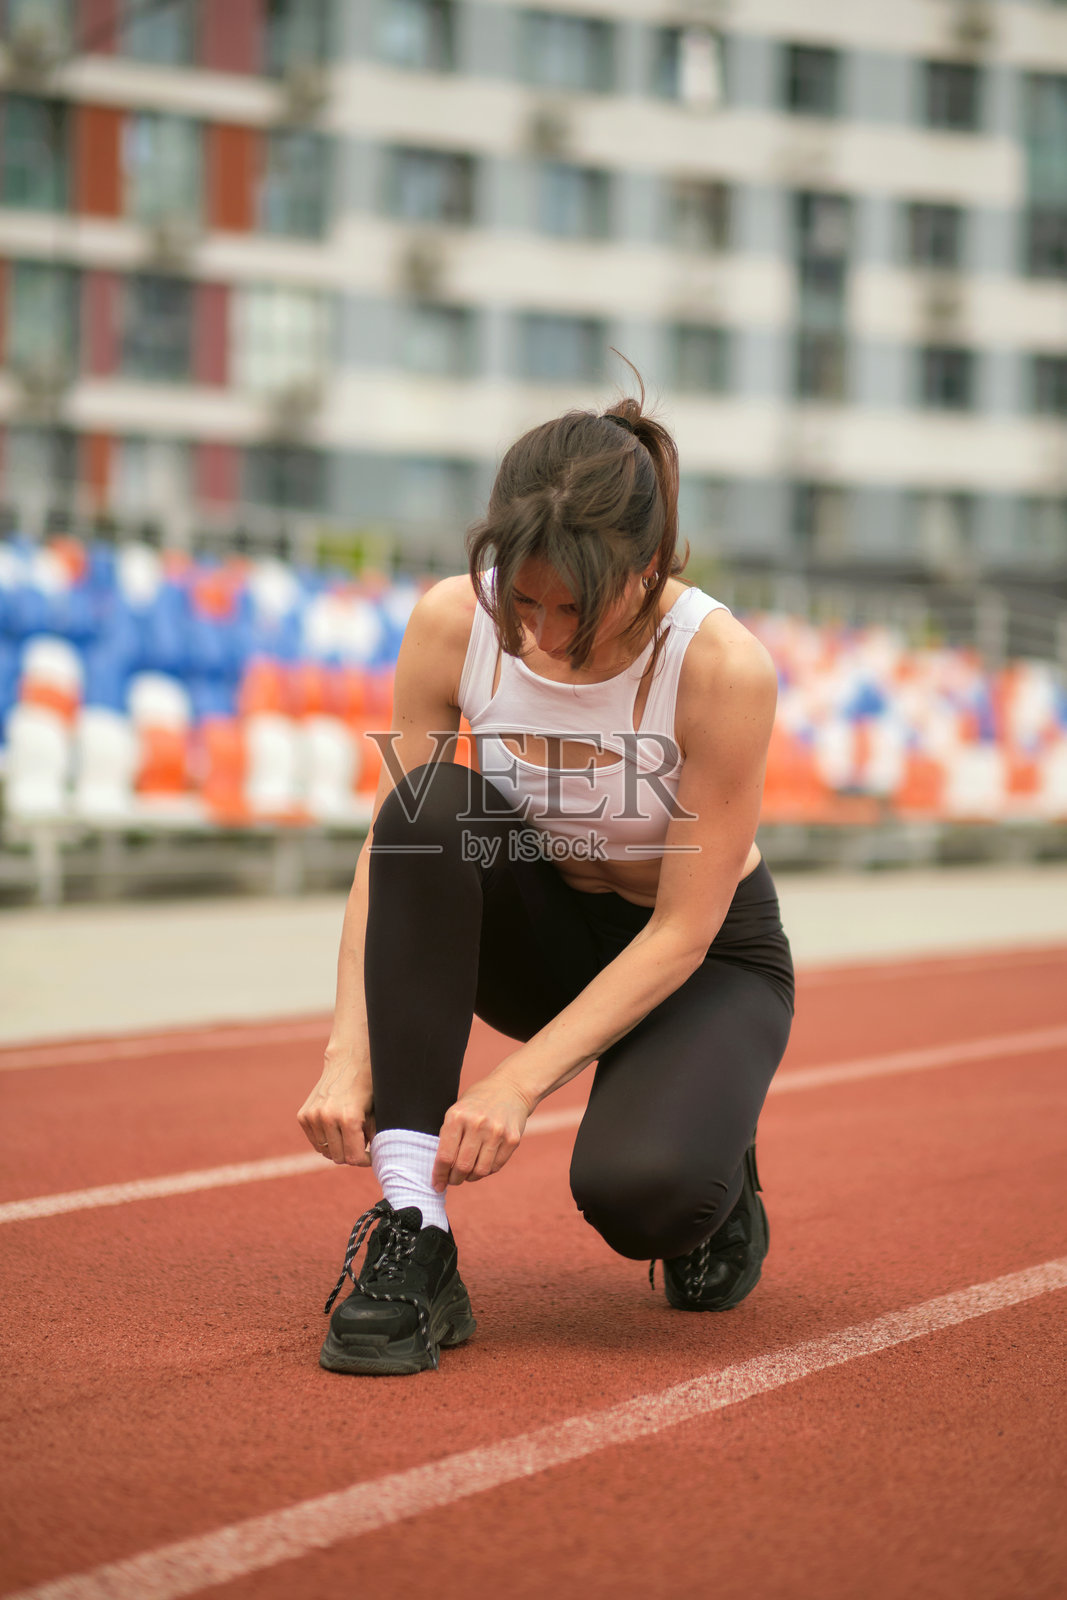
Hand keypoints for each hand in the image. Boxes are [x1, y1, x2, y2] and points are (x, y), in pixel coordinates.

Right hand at [297, 1055, 374, 1165]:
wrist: (348, 1061)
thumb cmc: (368, 1085)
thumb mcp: (377, 1111)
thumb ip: (374, 1135)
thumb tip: (375, 1157)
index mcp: (348, 1118)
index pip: (353, 1158)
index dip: (364, 1160)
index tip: (370, 1156)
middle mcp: (327, 1118)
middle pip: (338, 1157)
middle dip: (351, 1154)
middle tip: (361, 1144)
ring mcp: (312, 1116)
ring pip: (324, 1151)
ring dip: (337, 1148)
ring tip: (349, 1134)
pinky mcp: (303, 1115)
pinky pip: (315, 1141)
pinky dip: (325, 1140)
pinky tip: (336, 1128)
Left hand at [432, 1070, 533, 1190]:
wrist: (510, 1088)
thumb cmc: (477, 1103)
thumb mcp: (457, 1112)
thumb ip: (449, 1137)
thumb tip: (440, 1170)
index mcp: (457, 1116)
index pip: (444, 1156)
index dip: (439, 1175)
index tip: (437, 1185)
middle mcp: (477, 1124)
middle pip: (462, 1167)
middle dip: (454, 1179)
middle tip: (452, 1180)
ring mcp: (497, 1132)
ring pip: (480, 1171)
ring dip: (470, 1177)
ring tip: (467, 1174)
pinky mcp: (512, 1139)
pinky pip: (495, 1166)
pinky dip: (486, 1171)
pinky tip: (481, 1164)